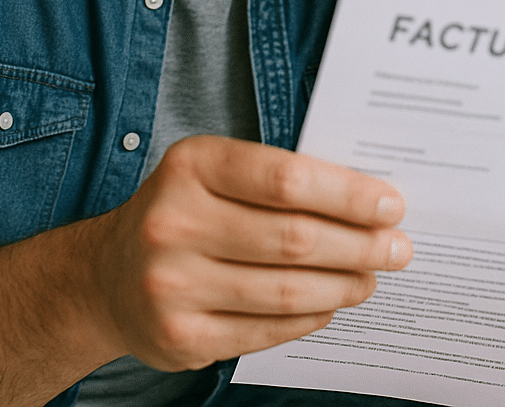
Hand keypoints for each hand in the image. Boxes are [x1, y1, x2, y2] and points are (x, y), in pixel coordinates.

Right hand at [83, 135, 410, 370]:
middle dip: (360, 245)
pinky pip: (267, 329)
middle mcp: (173, 224)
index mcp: (190, 166)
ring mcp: (171, 286)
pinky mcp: (180, 337)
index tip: (390, 205)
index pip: (286, 179)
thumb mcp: (215, 174)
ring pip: (286, 289)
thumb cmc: (185, 213)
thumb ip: (279, 180)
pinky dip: (310, 316)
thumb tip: (369, 202)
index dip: (348, 194)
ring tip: (371, 277)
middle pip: (294, 238)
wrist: (107, 277)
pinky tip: (330, 304)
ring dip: (344, 284)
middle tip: (397, 248)